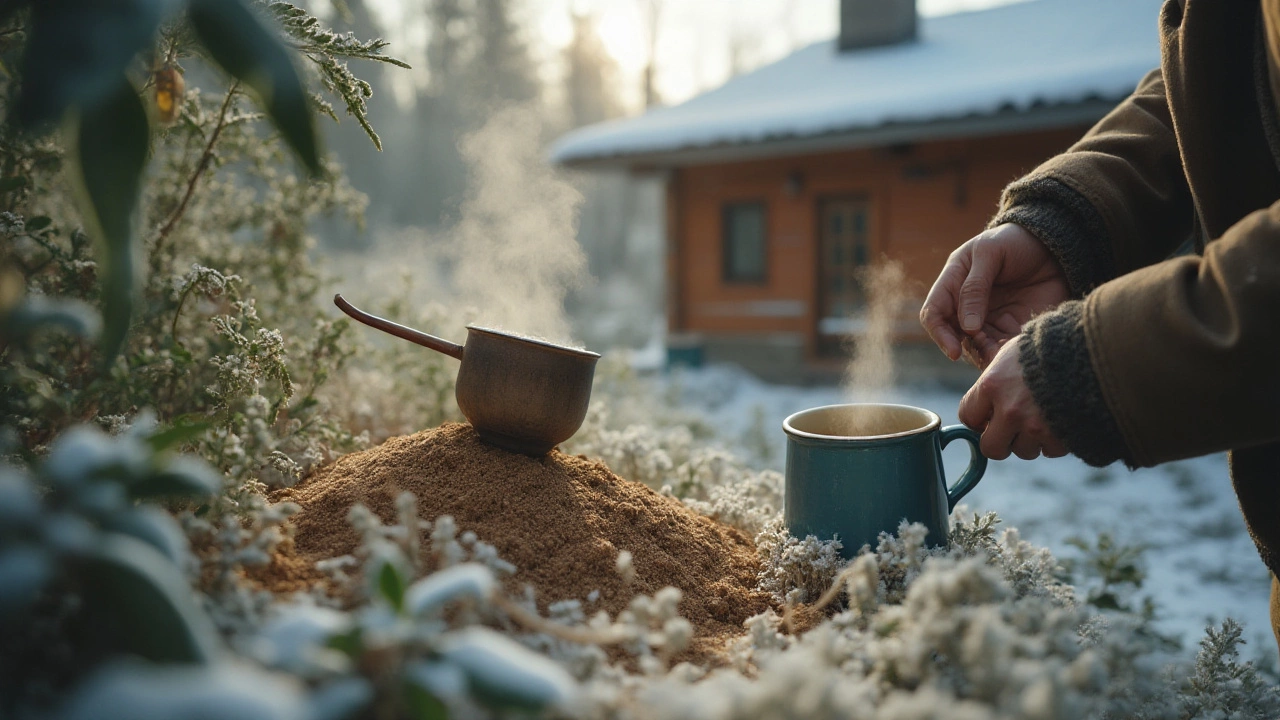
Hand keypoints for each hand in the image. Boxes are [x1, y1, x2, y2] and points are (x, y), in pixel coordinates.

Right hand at [920, 223, 1069, 367]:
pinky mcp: (1010, 328)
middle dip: (966, 349)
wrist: (1054, 245)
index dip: (939, 333)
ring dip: (985, 356)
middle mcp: (966, 305)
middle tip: (987, 353)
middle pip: (954, 336)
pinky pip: (1001, 348)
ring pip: (977, 347)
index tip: (954, 350)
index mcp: (953, 282)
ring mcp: (988, 319)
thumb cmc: (1016, 241)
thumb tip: (967, 327)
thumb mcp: (990, 253)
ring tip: (1002, 358)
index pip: (934, 313)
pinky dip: (1004, 355)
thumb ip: (974, 287)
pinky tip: (1014, 355)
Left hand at [958, 338, 1066, 460]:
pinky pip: (1050, 451)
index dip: (978, 419)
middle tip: (1011, 431)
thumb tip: (986, 402)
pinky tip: (1061, 421)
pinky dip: (1054, 441)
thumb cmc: (1052, 346)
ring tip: (1043, 419)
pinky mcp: (1060, 438)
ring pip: (1023, 451)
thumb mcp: (1014, 352)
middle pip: (990, 448)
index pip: (968, 417)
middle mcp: (1009, 410)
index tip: (987, 418)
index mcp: (993, 385)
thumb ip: (997, 379)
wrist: (1097, 351)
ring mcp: (1035, 426)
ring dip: (1030, 440)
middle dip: (1000, 441)